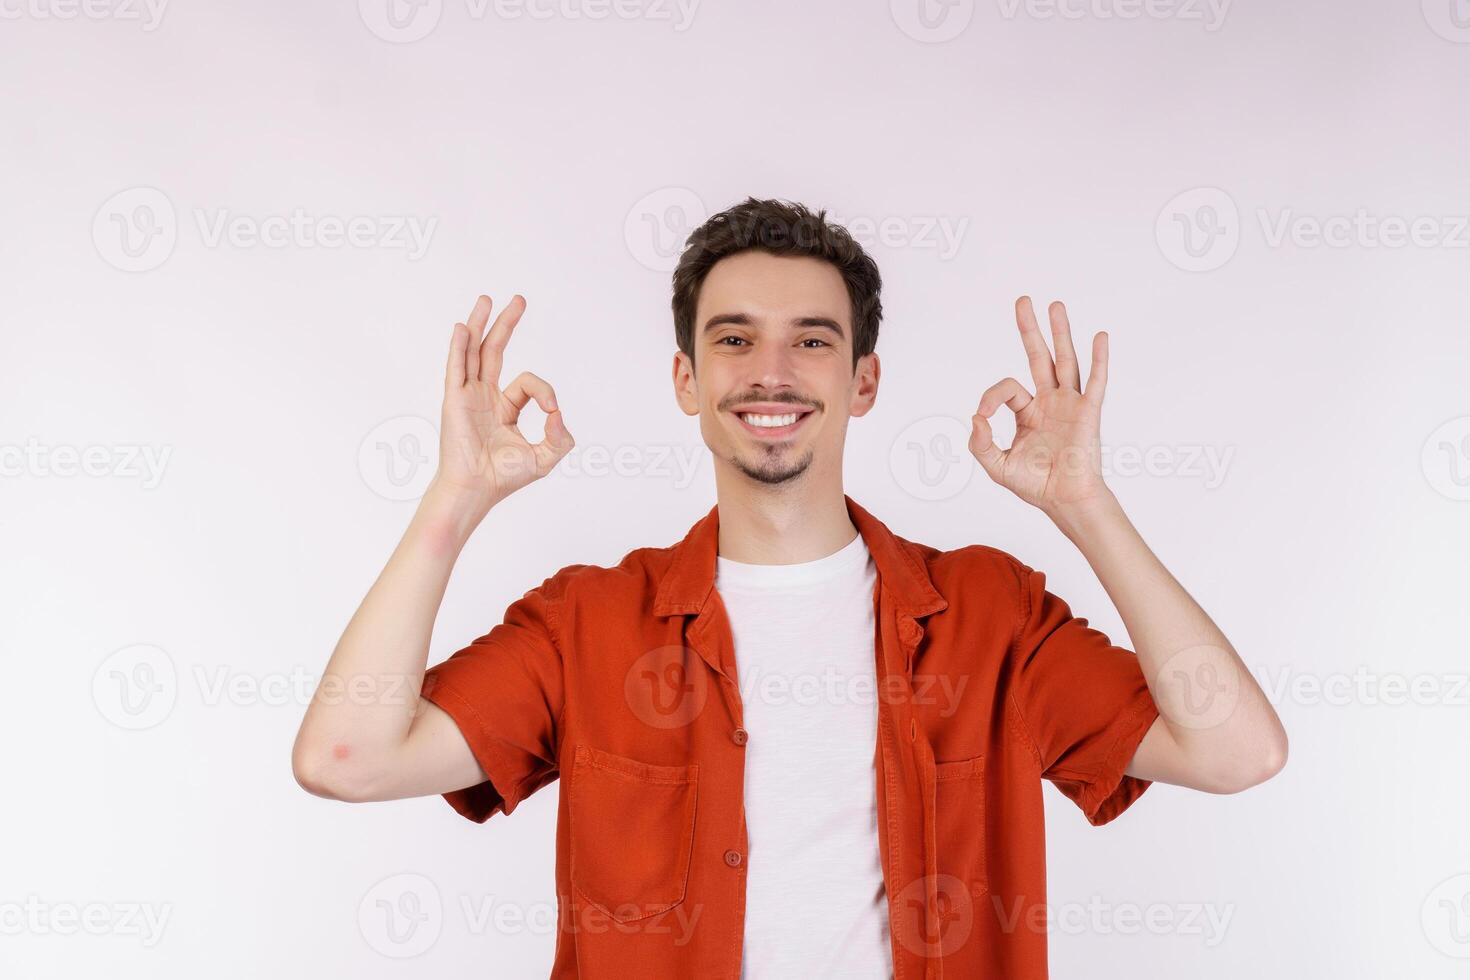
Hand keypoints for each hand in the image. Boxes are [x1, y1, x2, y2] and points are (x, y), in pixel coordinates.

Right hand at [429, 294, 573, 518]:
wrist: (477, 490)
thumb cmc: (505, 477)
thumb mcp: (546, 456)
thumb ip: (560, 435)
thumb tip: (558, 411)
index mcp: (504, 409)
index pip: (528, 384)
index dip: (545, 391)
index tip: (553, 411)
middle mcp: (484, 397)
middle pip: (494, 351)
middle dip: (506, 324)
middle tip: (518, 299)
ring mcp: (468, 396)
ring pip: (474, 352)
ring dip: (480, 324)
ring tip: (486, 299)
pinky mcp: (455, 400)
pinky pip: (457, 367)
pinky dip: (460, 347)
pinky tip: (463, 328)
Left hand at [969, 296, 1111, 517]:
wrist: (1064, 500)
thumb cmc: (1036, 485)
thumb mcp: (997, 465)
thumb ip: (980, 443)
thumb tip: (975, 417)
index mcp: (1028, 412)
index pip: (1007, 388)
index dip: (991, 397)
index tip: (983, 417)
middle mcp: (1050, 402)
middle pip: (1039, 357)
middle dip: (1030, 329)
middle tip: (1022, 300)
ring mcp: (1070, 404)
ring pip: (1065, 360)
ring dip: (1061, 332)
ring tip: (1056, 305)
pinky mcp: (1088, 413)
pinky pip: (1095, 381)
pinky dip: (1099, 359)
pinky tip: (1099, 337)